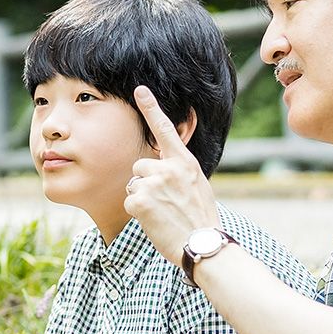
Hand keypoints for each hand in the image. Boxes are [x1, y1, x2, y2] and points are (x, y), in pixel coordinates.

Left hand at [125, 86, 219, 265]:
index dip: (151, 108)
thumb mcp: (197, 185)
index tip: (139, 90)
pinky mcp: (141, 200)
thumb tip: (163, 165)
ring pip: (133, 184)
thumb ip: (179, 171)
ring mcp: (154, 183)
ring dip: (142, 199)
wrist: (203, 244)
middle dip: (146, 182)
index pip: (165, 130)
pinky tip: (155, 221)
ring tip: (162, 212)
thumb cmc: (201, 219)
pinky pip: (129, 202)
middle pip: (140, 165)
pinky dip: (138, 213)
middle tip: (164, 202)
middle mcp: (169, 168)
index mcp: (184, 162)